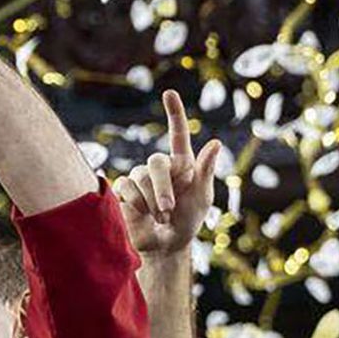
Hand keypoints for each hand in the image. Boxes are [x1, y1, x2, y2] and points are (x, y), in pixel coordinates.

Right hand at [111, 90, 220, 257]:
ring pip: (140, 178)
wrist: (166, 245)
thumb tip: (215, 142)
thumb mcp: (202, 198)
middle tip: (167, 210)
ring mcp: (139, 177)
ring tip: (159, 217)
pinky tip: (143, 214)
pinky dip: (137, 204)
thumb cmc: (188, 221)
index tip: (169, 93)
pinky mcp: (123, 189)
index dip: (174, 112)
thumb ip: (206, 171)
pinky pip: (125, 188)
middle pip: (156, 162)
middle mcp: (159, 166)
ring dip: (152, 202)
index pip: (177, 133)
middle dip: (162, 188)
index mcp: (182, 163)